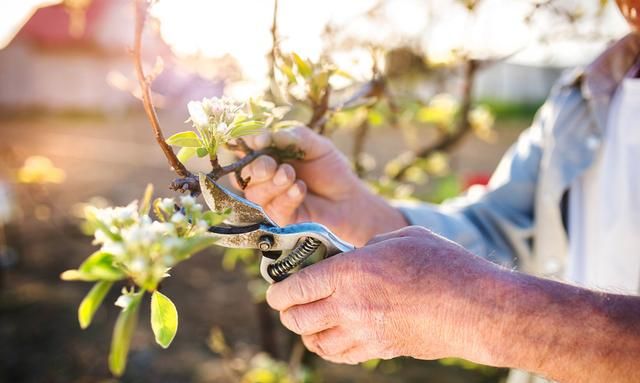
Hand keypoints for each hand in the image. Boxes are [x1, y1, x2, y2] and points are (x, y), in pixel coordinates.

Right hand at [235, 126, 406, 245]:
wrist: (349, 198)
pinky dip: (286, 197)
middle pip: (243, 174)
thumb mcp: (316, 145)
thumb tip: (260, 137)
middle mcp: (264, 178)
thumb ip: (291, 137)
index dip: (245, 144)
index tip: (257, 141)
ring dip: (273, 183)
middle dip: (256, 168)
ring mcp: (269, 200)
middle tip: (272, 165)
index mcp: (268, 155)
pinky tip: (300, 189)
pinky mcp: (279, 218)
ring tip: (292, 176)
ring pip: (255, 193)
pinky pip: (273, 208)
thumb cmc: (331, 170)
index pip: (245, 149)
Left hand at [265, 226, 500, 364]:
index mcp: (350, 272)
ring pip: (316, 342)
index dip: (279, 291)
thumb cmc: (444, 265)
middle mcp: (349, 306)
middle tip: (288, 305)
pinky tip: (331, 339)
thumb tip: (357, 253)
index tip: (274, 292)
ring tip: (307, 323)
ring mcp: (364, 332)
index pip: (297, 287)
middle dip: (287, 312)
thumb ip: (370, 245)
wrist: (476, 308)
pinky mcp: (381, 350)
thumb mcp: (402, 238)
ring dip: (305, 333)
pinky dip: (329, 349)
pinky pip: (341, 356)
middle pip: (298, 318)